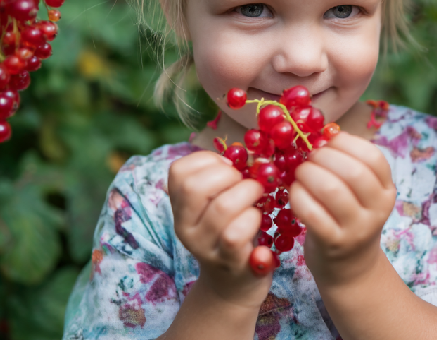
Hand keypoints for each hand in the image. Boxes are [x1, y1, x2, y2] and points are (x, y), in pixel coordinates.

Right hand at [167, 150, 268, 308]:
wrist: (234, 282)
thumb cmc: (232, 231)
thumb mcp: (218, 203)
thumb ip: (224, 178)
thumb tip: (249, 154)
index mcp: (180, 206)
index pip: (178, 170)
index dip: (209, 160)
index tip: (228, 167)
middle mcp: (184, 226)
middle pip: (195, 186)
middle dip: (229, 175)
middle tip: (245, 182)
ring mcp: (203, 245)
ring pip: (222, 207)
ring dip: (248, 194)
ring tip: (257, 197)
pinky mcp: (227, 261)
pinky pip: (238, 233)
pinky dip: (254, 219)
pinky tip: (258, 219)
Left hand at [290, 132, 395, 287]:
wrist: (350, 268)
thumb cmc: (349, 218)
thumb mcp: (360, 193)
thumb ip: (347, 164)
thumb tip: (320, 132)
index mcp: (387, 190)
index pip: (373, 157)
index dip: (347, 142)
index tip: (328, 141)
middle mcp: (377, 209)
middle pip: (353, 172)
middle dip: (325, 157)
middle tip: (309, 158)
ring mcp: (356, 228)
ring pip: (332, 190)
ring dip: (309, 174)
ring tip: (300, 173)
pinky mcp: (333, 243)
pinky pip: (312, 213)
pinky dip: (298, 196)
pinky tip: (294, 192)